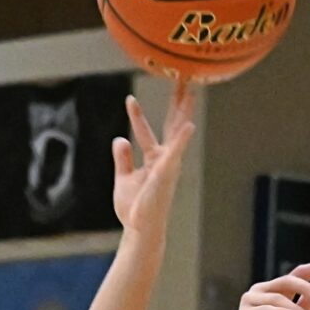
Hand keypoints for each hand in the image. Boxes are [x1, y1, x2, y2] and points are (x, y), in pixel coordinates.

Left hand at [111, 83, 195, 239]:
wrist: (140, 229)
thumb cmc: (134, 209)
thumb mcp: (123, 179)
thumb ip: (123, 158)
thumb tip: (119, 139)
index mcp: (153, 160)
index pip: (146, 131)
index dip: (138, 115)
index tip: (130, 98)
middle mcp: (164, 159)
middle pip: (171, 125)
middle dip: (177, 103)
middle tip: (183, 80)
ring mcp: (168, 164)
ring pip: (177, 132)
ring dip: (183, 111)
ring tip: (188, 90)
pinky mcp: (167, 172)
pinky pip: (176, 152)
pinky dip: (182, 139)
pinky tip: (189, 125)